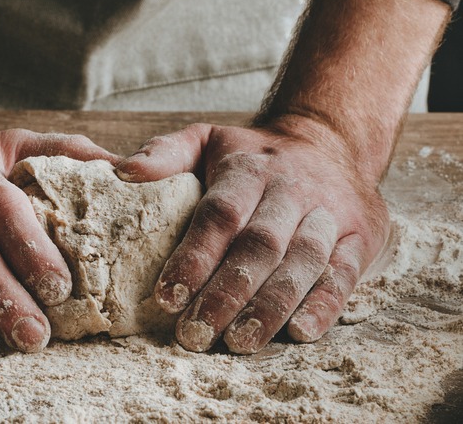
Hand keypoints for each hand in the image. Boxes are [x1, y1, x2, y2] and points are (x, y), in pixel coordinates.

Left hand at [116, 121, 389, 353]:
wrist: (328, 140)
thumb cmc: (251, 154)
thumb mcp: (206, 139)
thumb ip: (165, 154)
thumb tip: (121, 172)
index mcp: (249, 170)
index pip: (220, 215)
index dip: (194, 257)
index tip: (167, 298)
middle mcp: (292, 190)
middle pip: (260, 245)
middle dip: (226, 293)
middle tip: (194, 334)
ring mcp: (330, 214)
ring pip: (302, 263)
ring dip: (270, 306)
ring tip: (238, 342)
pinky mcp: (360, 237)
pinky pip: (345, 274)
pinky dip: (325, 305)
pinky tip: (299, 333)